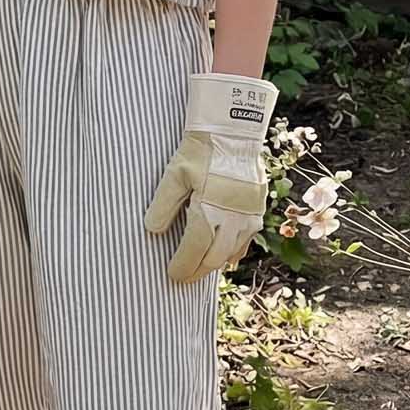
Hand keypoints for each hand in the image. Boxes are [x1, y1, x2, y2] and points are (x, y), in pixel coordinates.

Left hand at [144, 72, 278, 283]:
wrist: (234, 132)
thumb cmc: (201, 151)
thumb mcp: (174, 175)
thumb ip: (163, 205)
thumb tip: (152, 231)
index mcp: (209, 212)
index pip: (193, 251)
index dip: (182, 266)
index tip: (171, 275)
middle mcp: (232, 220)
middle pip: (213, 258)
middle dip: (196, 271)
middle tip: (183, 278)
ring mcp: (248, 217)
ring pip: (231, 253)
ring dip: (214, 264)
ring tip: (199, 268)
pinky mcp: (257, 210)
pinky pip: (245, 241)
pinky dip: (232, 253)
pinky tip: (224, 255)